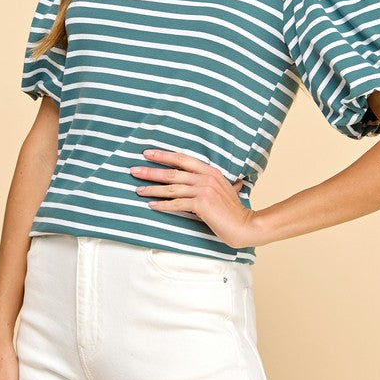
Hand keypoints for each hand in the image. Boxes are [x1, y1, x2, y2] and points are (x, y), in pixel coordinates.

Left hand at [130, 149, 258, 248]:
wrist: (245, 225)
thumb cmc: (233, 210)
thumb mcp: (225, 189)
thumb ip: (214, 182)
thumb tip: (209, 177)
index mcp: (210, 171)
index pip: (182, 159)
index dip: (164, 155)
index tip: (147, 153)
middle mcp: (206, 177)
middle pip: (173, 172)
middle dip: (151, 171)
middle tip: (134, 170)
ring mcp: (204, 190)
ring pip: (172, 188)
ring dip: (152, 189)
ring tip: (138, 190)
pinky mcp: (201, 204)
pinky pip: (177, 204)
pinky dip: (162, 205)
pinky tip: (151, 205)